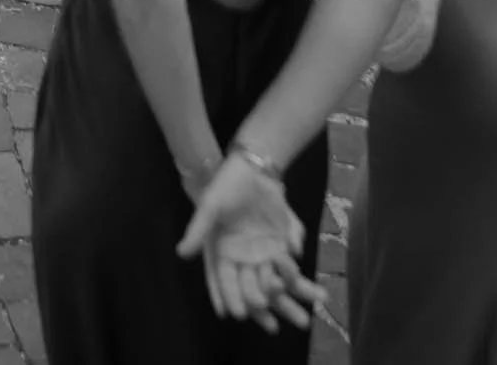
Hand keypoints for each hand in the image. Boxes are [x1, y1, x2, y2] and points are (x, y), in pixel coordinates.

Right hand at [178, 155, 315, 331]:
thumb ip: (198, 230)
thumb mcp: (210, 205)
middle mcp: (244, 258)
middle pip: (253, 288)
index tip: (238, 314)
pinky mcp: (283, 245)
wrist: (253, 168)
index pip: (226, 280)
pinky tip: (315, 292)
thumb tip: (181, 253)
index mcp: (223, 252)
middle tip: (273, 327)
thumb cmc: (226, 185)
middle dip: (264, 308)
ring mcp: (264, 253)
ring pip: (276, 284)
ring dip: (289, 302)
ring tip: (304, 320)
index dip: (231, 296)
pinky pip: (291, 268)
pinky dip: (301, 281)